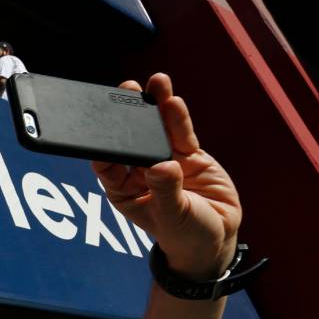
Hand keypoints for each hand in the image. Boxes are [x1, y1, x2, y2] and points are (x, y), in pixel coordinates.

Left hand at [92, 73, 240, 279]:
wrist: (216, 237)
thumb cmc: (185, 234)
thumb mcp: (173, 216)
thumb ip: (166, 191)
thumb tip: (162, 167)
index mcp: (123, 190)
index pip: (108, 164)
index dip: (104, 146)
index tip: (101, 126)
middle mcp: (140, 172)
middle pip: (130, 140)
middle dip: (128, 117)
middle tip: (124, 91)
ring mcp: (164, 161)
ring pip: (156, 130)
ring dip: (155, 106)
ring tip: (154, 82)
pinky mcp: (188, 156)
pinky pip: (181, 134)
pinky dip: (177, 118)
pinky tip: (172, 99)